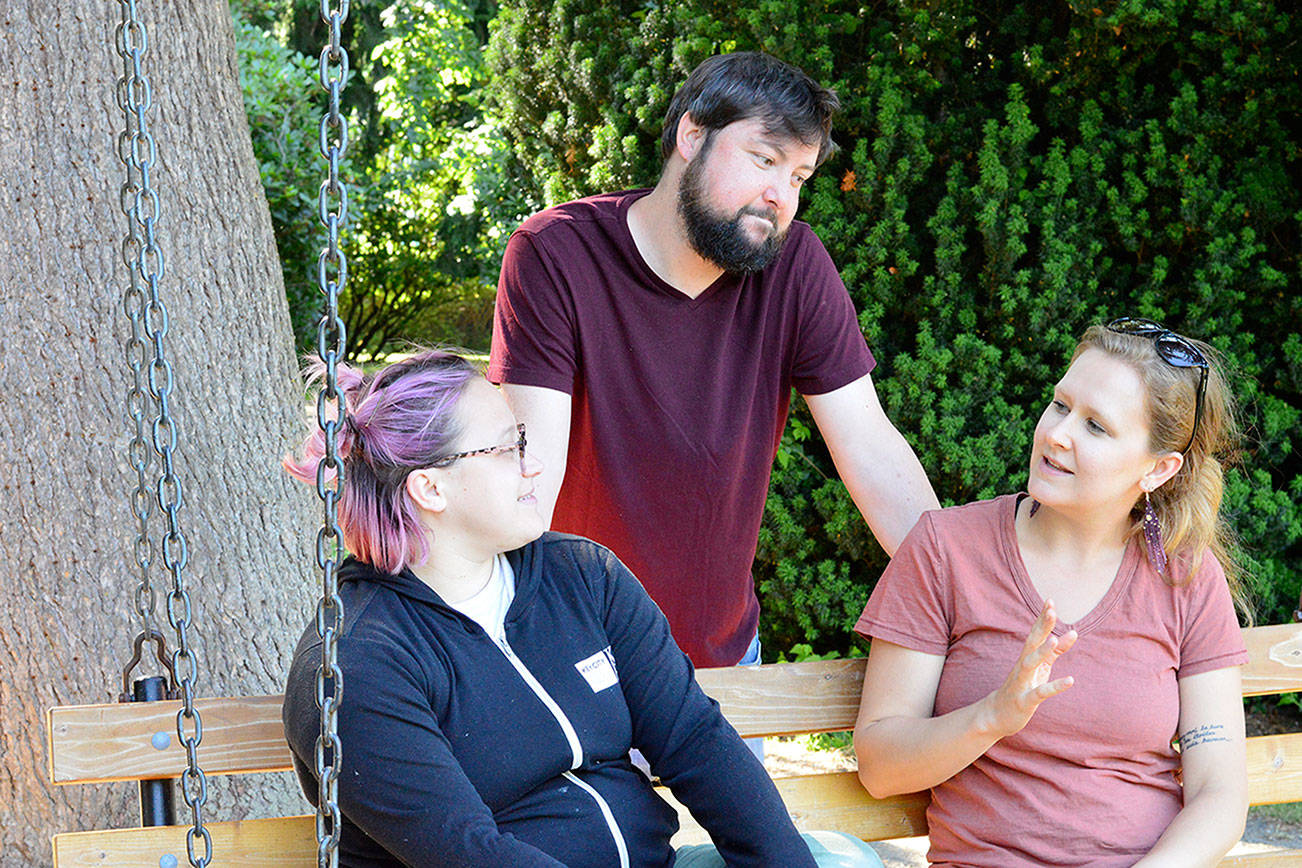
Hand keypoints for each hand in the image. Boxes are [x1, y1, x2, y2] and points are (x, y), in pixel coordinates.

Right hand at [982, 600, 1076, 738]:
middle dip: (1041, 627)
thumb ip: (1057, 650)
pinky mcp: (1025, 700)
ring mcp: (1022, 682)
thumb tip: (1074, 632)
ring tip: (1053, 639)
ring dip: (1041, 652)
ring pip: (1030, 664)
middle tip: (1051, 611)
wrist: (998, 715)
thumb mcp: (1042, 667)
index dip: (1042, 618)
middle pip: (1031, 643)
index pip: (1035, 634)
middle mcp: (1022, 666)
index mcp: (1027, 657)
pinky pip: (1040, 692)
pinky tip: (1070, 680)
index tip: (1050, 601)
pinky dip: (1055, 686)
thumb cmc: (1023, 687)